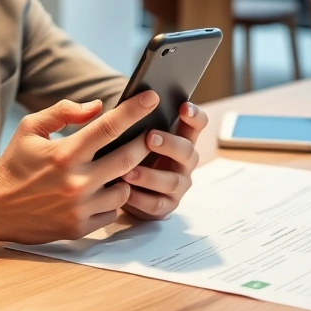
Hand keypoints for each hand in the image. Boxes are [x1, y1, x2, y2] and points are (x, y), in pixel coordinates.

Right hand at [0, 92, 160, 244]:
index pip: (108, 127)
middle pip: (129, 158)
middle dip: (145, 143)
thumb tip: (98, 106)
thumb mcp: (30, 129)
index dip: (134, 110)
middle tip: (151, 134)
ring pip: (125, 188)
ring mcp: (80, 208)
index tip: (152, 97)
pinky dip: (111, 199)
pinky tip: (99, 191)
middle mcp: (76, 182)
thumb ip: (64, 113)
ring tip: (115, 167)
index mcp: (65, 154)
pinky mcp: (80, 227)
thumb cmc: (14, 164)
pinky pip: (113, 210)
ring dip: (126, 175)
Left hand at [120, 102, 207, 219]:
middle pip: (187, 152)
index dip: (194, 116)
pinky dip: (140, 198)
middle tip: (149, 137)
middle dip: (169, 144)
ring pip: (172, 181)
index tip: (184, 107)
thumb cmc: (131, 152)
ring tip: (128, 171)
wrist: (123, 188)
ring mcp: (178, 185)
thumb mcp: (134, 135)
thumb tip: (114, 104)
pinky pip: (156, 204)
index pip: (196, 124)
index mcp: (180, 139)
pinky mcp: (166, 206)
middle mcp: (184, 162)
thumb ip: (133, 121)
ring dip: (150, 175)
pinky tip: (125, 191)